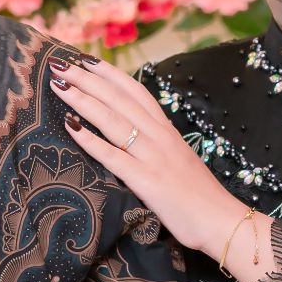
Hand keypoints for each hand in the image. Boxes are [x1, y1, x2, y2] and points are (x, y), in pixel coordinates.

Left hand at [51, 57, 250, 262]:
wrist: (222, 221)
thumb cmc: (200, 197)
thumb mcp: (180, 160)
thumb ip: (159, 146)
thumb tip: (137, 138)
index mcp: (167, 131)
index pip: (136, 92)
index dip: (110, 74)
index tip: (87, 60)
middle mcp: (159, 137)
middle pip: (119, 100)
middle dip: (87, 79)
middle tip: (60, 64)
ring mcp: (153, 157)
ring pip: (113, 120)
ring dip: (84, 100)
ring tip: (59, 86)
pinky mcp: (147, 181)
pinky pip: (113, 156)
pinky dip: (90, 140)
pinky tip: (70, 127)